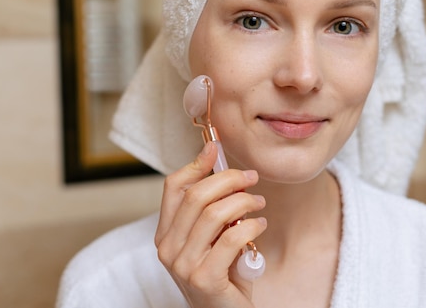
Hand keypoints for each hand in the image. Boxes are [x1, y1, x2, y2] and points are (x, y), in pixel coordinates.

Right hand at [155, 142, 266, 307]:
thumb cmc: (222, 277)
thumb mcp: (212, 239)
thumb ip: (210, 211)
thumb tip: (219, 168)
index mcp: (165, 235)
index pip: (173, 188)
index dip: (195, 164)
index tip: (216, 148)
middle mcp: (168, 249)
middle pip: (196, 196)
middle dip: (228, 179)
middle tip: (251, 178)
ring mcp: (183, 265)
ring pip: (215, 213)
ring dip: (244, 201)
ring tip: (259, 203)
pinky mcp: (205, 278)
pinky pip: (232, 237)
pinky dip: (251, 225)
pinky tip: (261, 224)